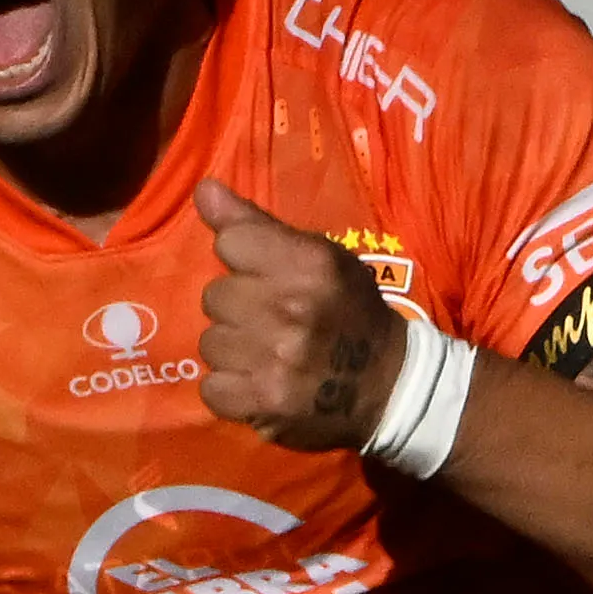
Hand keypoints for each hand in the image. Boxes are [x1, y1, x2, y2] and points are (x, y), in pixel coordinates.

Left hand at [192, 176, 408, 451]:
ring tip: (265, 354)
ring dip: (234, 350)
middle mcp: (292, 310)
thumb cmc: (351, 313)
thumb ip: (256, 224)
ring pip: (211, 343)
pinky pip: (212, 388)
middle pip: (215, 296)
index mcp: (309, 265)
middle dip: (239, 308)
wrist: (390, 388)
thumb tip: (202, 189)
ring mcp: (277, 361)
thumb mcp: (319, 257)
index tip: (265, 275)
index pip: (230, 242)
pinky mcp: (265, 404)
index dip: (243, 258)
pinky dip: (232, 389)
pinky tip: (259, 383)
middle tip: (271, 321)